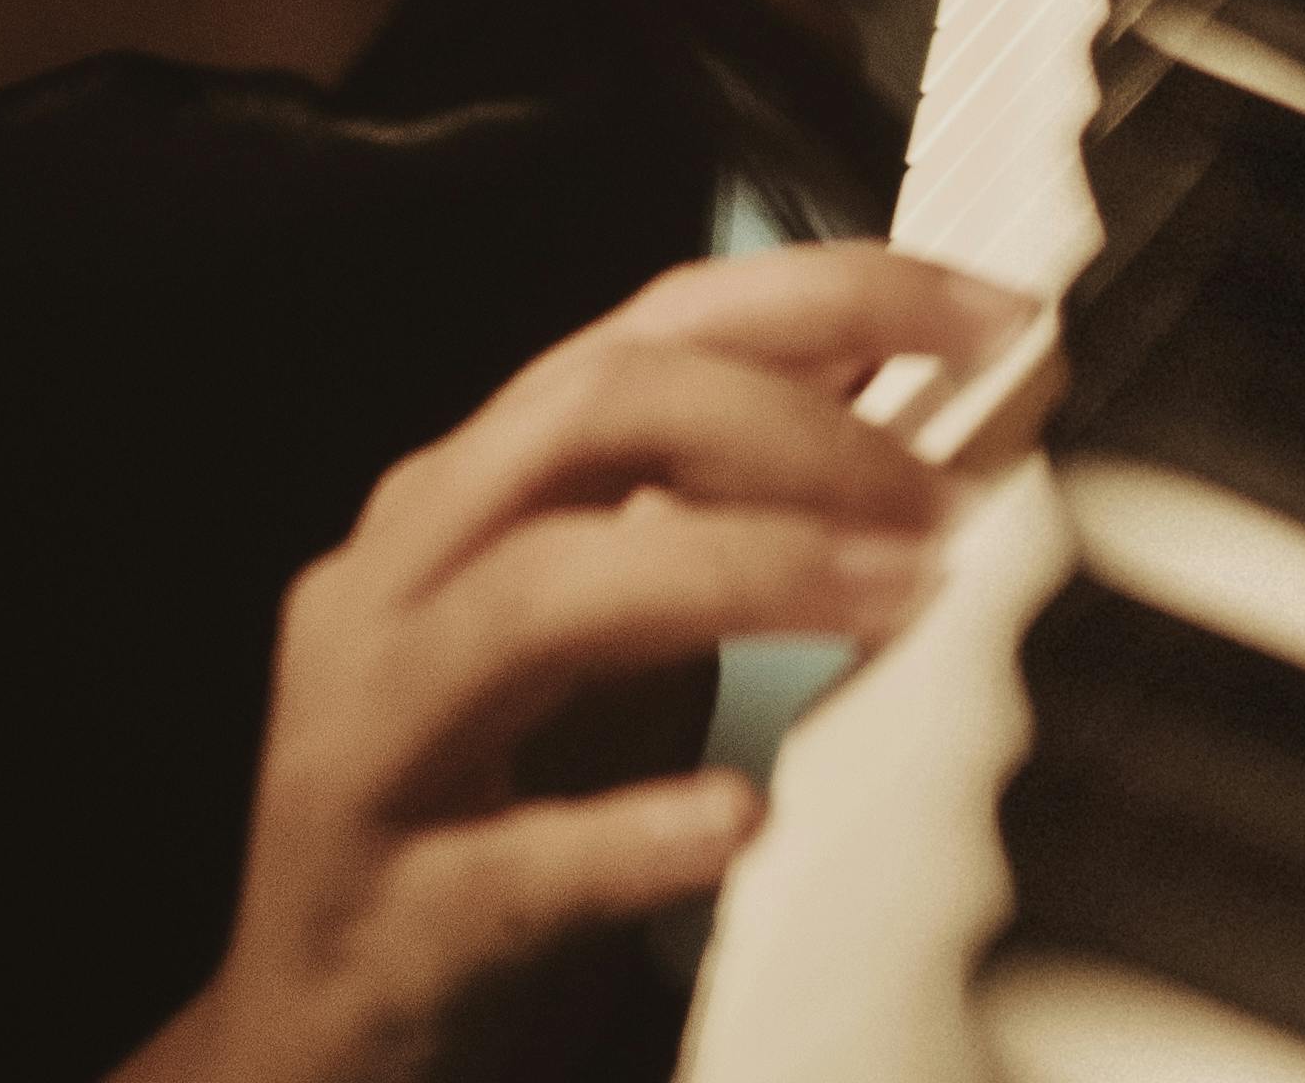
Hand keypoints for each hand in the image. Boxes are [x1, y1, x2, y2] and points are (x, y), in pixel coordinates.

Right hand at [149, 246, 1022, 1082]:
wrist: (311, 1024)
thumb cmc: (479, 800)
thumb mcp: (600, 620)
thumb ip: (705, 495)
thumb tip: (889, 368)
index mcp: (463, 494)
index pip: (651, 329)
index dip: (832, 295)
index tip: (992, 317)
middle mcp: (397, 580)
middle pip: (590, 416)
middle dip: (798, 425)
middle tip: (951, 494)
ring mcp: (373, 740)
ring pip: (545, 595)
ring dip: (747, 571)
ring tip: (903, 598)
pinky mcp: (389, 909)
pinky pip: (513, 861)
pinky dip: (634, 832)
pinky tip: (742, 819)